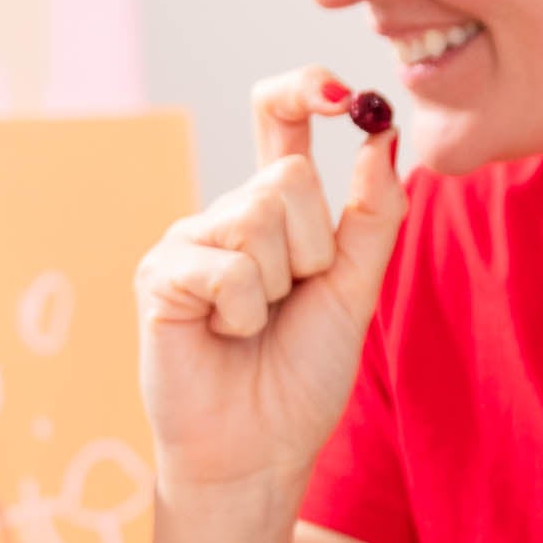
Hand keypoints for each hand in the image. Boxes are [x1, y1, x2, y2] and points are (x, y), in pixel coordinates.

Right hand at [134, 65, 403, 495]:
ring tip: (253, 325)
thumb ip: (372, 215)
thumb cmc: (300, 379)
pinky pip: (228, 267)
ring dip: (279, 286)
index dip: (303, 91)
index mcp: (273, 212)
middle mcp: (226, 217)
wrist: (257, 452)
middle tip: (290, 303)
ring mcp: (188, 242)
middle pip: (288, 179)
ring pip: (259, 218)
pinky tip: (223, 337)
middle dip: (312, 250)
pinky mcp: (160, 276)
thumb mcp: (355, 290)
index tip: (338, 91)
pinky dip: (243, 313)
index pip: (280, 121)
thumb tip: (382, 134)